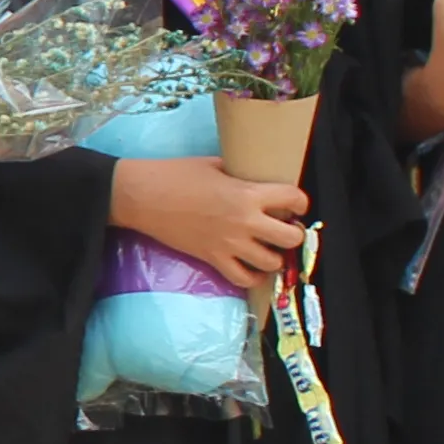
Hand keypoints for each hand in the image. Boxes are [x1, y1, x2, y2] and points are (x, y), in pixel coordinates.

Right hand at [111, 155, 310, 295]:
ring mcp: (229, 244)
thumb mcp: (214, 165)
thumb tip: (253, 181)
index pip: (293, 198)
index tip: (296, 205)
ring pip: (271, 262)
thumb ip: (239, 176)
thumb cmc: (175, 174)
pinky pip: (243, 278)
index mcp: (247, 193)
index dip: (300, 202)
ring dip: (275, 256)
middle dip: (294, 234)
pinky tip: (252, 268)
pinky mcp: (212, 259)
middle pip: (290, 238)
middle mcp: (244, 222)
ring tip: (269, 249)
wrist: (143, 197)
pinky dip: (253, 276)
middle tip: (285, 229)